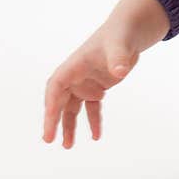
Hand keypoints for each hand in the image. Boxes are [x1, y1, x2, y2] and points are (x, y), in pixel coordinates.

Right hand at [42, 20, 139, 148]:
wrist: (129, 32)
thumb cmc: (120, 35)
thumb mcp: (120, 45)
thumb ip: (118, 58)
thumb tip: (120, 72)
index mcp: (74, 65)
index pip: (56, 86)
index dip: (51, 105)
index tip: (49, 123)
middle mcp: (76, 76)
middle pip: (59, 100)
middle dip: (53, 120)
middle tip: (49, 140)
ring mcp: (85, 83)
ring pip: (72, 108)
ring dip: (69, 126)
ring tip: (68, 146)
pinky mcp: (98, 88)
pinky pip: (92, 108)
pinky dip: (93, 121)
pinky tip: (96, 136)